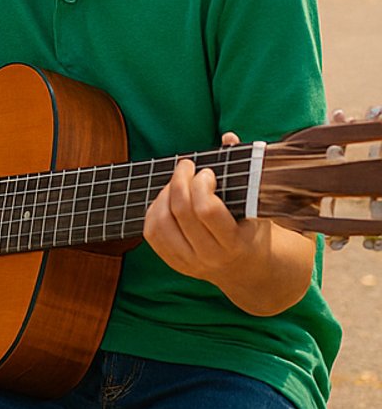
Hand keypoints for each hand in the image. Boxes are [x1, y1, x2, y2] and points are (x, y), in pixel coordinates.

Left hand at [145, 132, 260, 285]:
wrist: (249, 270)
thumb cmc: (253, 230)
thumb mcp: (256, 206)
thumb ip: (244, 171)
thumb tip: (228, 137)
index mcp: (235, 244)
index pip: (206, 210)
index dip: (201, 185)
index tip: (207, 172)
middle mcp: (210, 256)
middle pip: (181, 212)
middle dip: (180, 181)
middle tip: (185, 166)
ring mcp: (189, 263)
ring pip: (162, 222)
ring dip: (164, 194)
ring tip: (176, 182)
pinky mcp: (174, 263)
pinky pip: (152, 233)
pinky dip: (154, 210)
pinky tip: (166, 198)